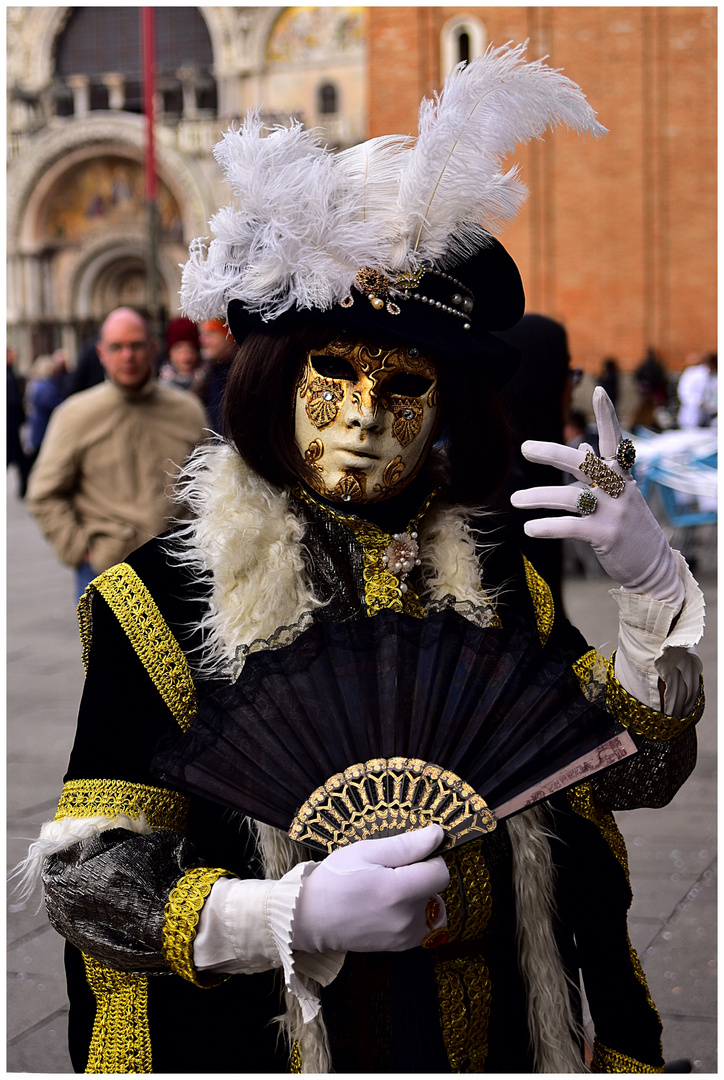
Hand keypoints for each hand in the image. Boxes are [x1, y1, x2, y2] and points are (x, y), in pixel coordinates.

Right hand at [291, 824, 449, 954]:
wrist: (311, 917)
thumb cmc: (336, 878)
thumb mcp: (366, 851)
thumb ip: (406, 845)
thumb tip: (438, 835)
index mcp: (399, 891)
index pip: (441, 873)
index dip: (429, 859)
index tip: (409, 856)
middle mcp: (407, 918)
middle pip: (435, 889)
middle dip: (420, 876)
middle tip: (390, 872)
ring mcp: (404, 936)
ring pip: (431, 907)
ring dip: (420, 897)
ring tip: (390, 890)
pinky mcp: (399, 947)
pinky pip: (423, 926)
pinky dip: (414, 914)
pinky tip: (390, 906)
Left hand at [510, 388, 683, 607]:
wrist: (652, 564)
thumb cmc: (629, 525)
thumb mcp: (621, 494)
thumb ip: (602, 471)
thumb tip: (586, 446)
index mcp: (622, 475)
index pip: (615, 440)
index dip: (608, 416)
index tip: (599, 390)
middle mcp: (619, 489)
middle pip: (584, 463)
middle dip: (552, 454)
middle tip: (525, 447)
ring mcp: (613, 513)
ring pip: (570, 497)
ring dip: (538, 496)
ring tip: (514, 500)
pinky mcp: (605, 536)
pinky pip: (570, 527)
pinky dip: (547, 526)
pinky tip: (529, 528)